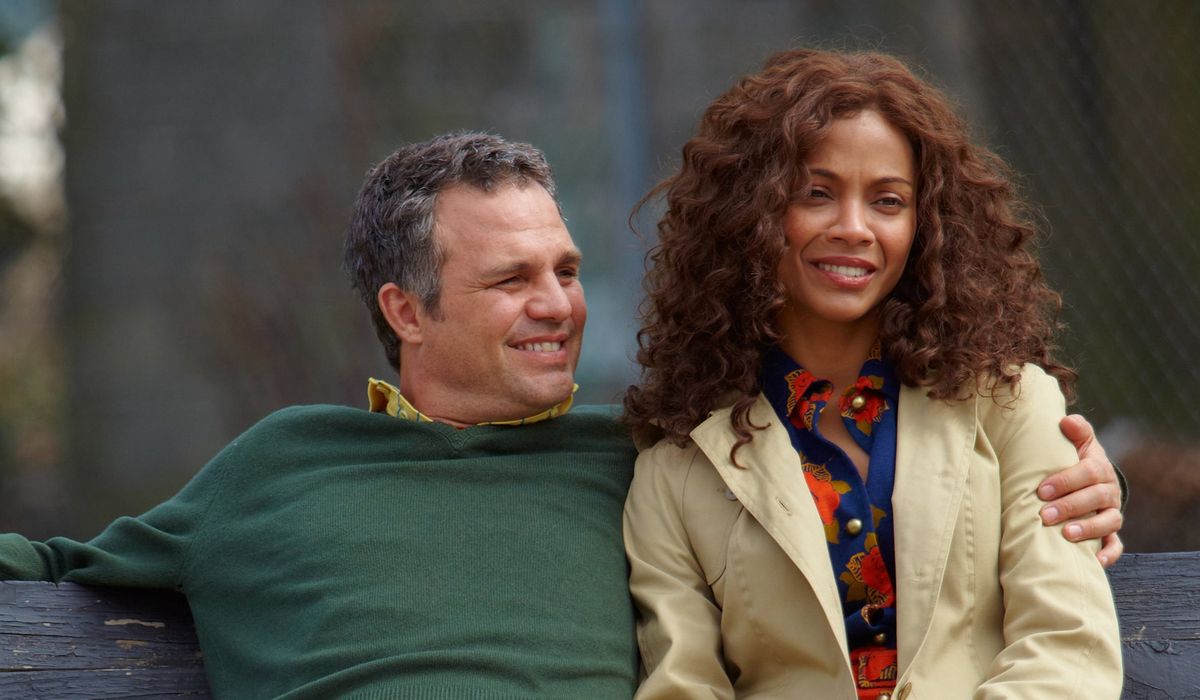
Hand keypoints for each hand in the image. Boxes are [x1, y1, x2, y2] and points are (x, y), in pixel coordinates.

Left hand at [1038, 414, 1124, 567]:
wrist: (1090, 480)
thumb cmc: (1074, 460)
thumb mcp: (1078, 443)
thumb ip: (1076, 431)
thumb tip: (1066, 421)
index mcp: (1099, 468)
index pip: (1088, 473)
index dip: (1066, 481)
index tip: (1042, 490)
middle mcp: (1109, 491)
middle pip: (1096, 498)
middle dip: (1071, 506)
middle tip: (1046, 515)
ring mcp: (1111, 513)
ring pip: (1109, 522)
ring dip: (1088, 529)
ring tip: (1066, 535)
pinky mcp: (1111, 533)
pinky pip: (1116, 545)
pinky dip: (1109, 554)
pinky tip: (1094, 562)